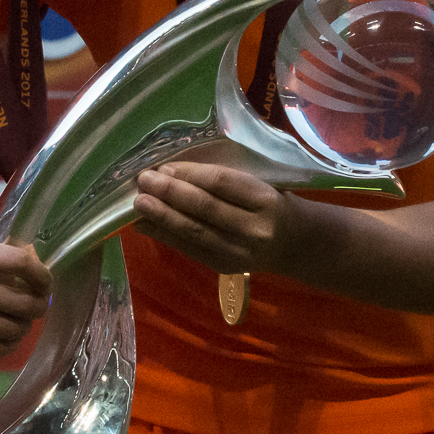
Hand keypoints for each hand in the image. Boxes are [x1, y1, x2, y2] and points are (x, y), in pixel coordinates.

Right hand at [0, 223, 50, 358]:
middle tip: (37, 306)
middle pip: (22, 302)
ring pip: (12, 329)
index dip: (41, 275)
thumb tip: (35, 254)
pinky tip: (6, 337)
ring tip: (19, 322)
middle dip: (37, 306)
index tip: (45, 283)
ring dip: (23, 327)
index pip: (20, 262)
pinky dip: (9, 345)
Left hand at [131, 162, 306, 275]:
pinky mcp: (225, 266)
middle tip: (144, 180)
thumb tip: (171, 171)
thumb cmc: (271, 203)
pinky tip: (145, 225)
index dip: (189, 174)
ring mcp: (239, 252)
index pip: (221, 183)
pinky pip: (190, 249)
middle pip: (205, 207)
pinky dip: (164, 236)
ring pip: (194, 231)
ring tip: (139, 202)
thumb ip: (226, 179)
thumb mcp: (260, 183)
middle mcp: (254, 228)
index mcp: (266, 199)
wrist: (294, 243)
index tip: (164, 166)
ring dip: (162, 216)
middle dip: (170, 193)